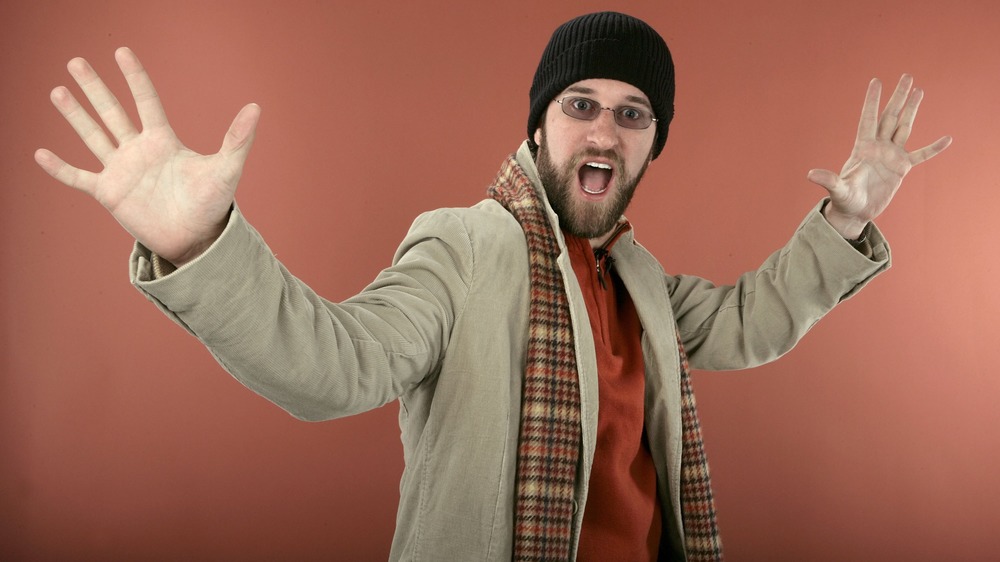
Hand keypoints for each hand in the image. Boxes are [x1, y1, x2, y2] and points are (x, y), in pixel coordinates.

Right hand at [35, 47, 260, 265]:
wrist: (196, 239)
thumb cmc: (212, 204)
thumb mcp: (226, 169)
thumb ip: (237, 139)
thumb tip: (256, 107)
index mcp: (163, 141)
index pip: (146, 101)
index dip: (134, 77)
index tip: (121, 51)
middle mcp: (139, 151)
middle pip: (113, 112)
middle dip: (95, 88)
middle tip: (76, 62)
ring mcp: (122, 171)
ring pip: (93, 137)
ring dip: (75, 116)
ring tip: (57, 91)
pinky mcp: (110, 194)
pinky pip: (79, 178)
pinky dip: (60, 168)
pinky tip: (40, 153)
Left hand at [807, 74, 951, 238]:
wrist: (855, 212)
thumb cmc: (844, 200)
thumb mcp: (837, 189)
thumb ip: (828, 180)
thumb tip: (810, 174)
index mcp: (862, 147)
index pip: (868, 118)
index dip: (872, 100)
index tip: (876, 81)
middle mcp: (878, 147)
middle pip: (890, 116)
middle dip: (898, 97)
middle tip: (907, 76)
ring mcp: (891, 156)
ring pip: (904, 127)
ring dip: (912, 110)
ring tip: (919, 91)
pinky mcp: (901, 169)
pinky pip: (921, 155)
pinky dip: (933, 148)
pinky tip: (947, 138)